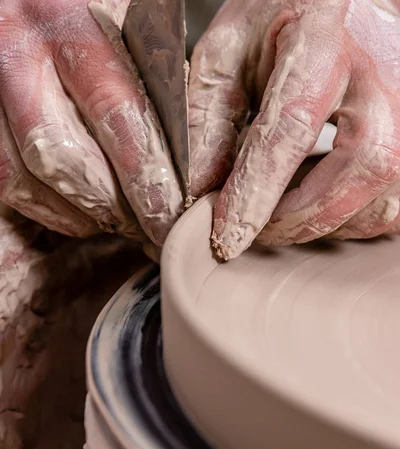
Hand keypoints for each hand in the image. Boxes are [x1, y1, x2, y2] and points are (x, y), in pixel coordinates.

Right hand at [0, 0, 181, 243]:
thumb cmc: (78, 12)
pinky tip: (76, 211)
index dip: (145, 175)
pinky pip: (5, 179)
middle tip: (144, 225)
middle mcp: (19, 50)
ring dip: (78, 212)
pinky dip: (45, 206)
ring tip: (114, 221)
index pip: (116, 114)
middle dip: (112, 205)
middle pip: (68, 157)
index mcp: (69, 21)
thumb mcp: (119, 21)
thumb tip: (182, 155)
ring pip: (29, 175)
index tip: (169, 211)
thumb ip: (145, 74)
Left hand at [189, 0, 399, 258]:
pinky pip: (397, 204)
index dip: (256, 193)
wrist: (344, 0)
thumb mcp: (232, 49)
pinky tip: (325, 207)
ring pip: (383, 195)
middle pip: (358, 167)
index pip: (291, 130)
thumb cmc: (286, 16)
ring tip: (287, 215)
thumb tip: (201, 188)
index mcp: (326, 42)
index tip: (228, 237)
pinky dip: (357, 220)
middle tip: (258, 232)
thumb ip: (209, 116)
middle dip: (300, 217)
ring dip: (328, 223)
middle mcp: (384, 73)